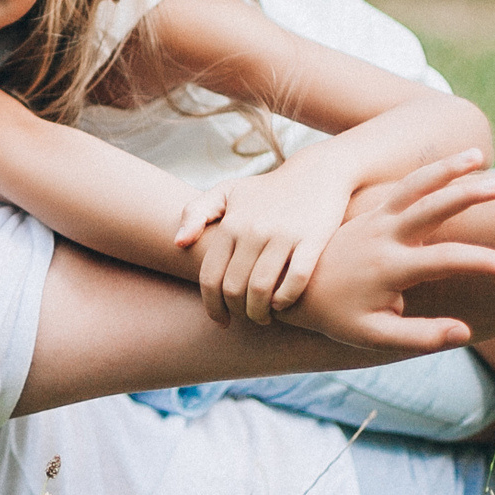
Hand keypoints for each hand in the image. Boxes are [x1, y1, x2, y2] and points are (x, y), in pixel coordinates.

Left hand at [175, 166, 353, 326]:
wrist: (317, 173)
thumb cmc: (266, 190)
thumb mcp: (228, 192)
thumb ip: (196, 213)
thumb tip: (178, 244)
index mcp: (231, 224)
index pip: (210, 277)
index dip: (212, 306)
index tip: (221, 321)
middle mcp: (253, 230)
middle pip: (234, 288)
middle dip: (237, 312)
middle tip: (245, 318)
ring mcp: (283, 235)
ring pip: (261, 289)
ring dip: (260, 312)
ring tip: (263, 317)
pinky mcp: (313, 239)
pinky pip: (296, 280)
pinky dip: (286, 299)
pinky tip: (282, 304)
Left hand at [279, 151, 494, 351]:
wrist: (291, 289)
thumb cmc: (337, 316)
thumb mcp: (373, 337)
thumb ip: (419, 336)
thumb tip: (464, 332)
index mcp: (389, 266)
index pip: (446, 260)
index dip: (484, 262)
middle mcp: (383, 235)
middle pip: (431, 206)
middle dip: (468, 195)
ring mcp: (376, 219)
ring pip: (415, 185)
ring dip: (447, 169)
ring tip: (481, 154)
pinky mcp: (371, 212)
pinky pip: (403, 186)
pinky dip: (428, 173)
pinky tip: (452, 164)